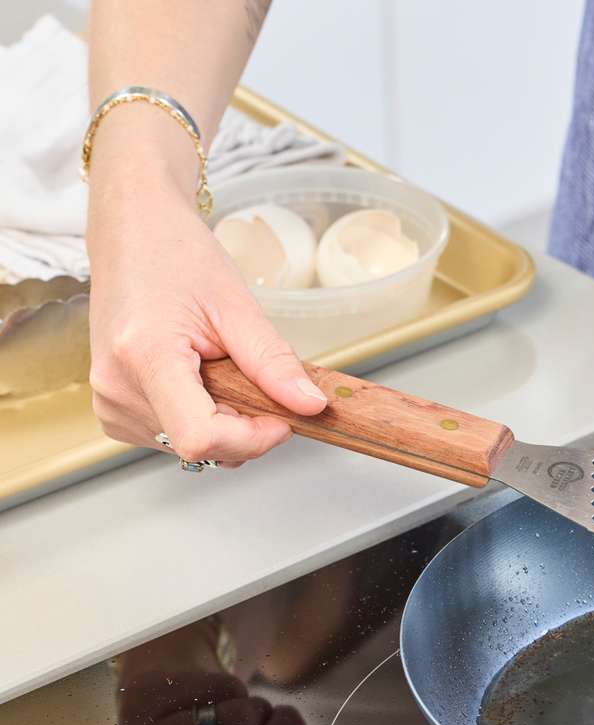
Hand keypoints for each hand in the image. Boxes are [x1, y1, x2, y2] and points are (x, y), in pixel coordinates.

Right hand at [85, 111, 326, 464]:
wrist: (131, 233)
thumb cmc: (176, 256)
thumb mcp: (237, 305)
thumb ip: (273, 362)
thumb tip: (309, 405)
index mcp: (144, 357)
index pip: (202, 438)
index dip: (253, 439)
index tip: (283, 418)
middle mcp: (118, 388)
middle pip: (201, 447)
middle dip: (244, 426)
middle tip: (249, 374)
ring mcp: (111, 402)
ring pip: (192, 448)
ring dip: (223, 420)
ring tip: (215, 366)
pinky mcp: (114, 409)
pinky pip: (174, 437)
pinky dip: (201, 417)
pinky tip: (198, 379)